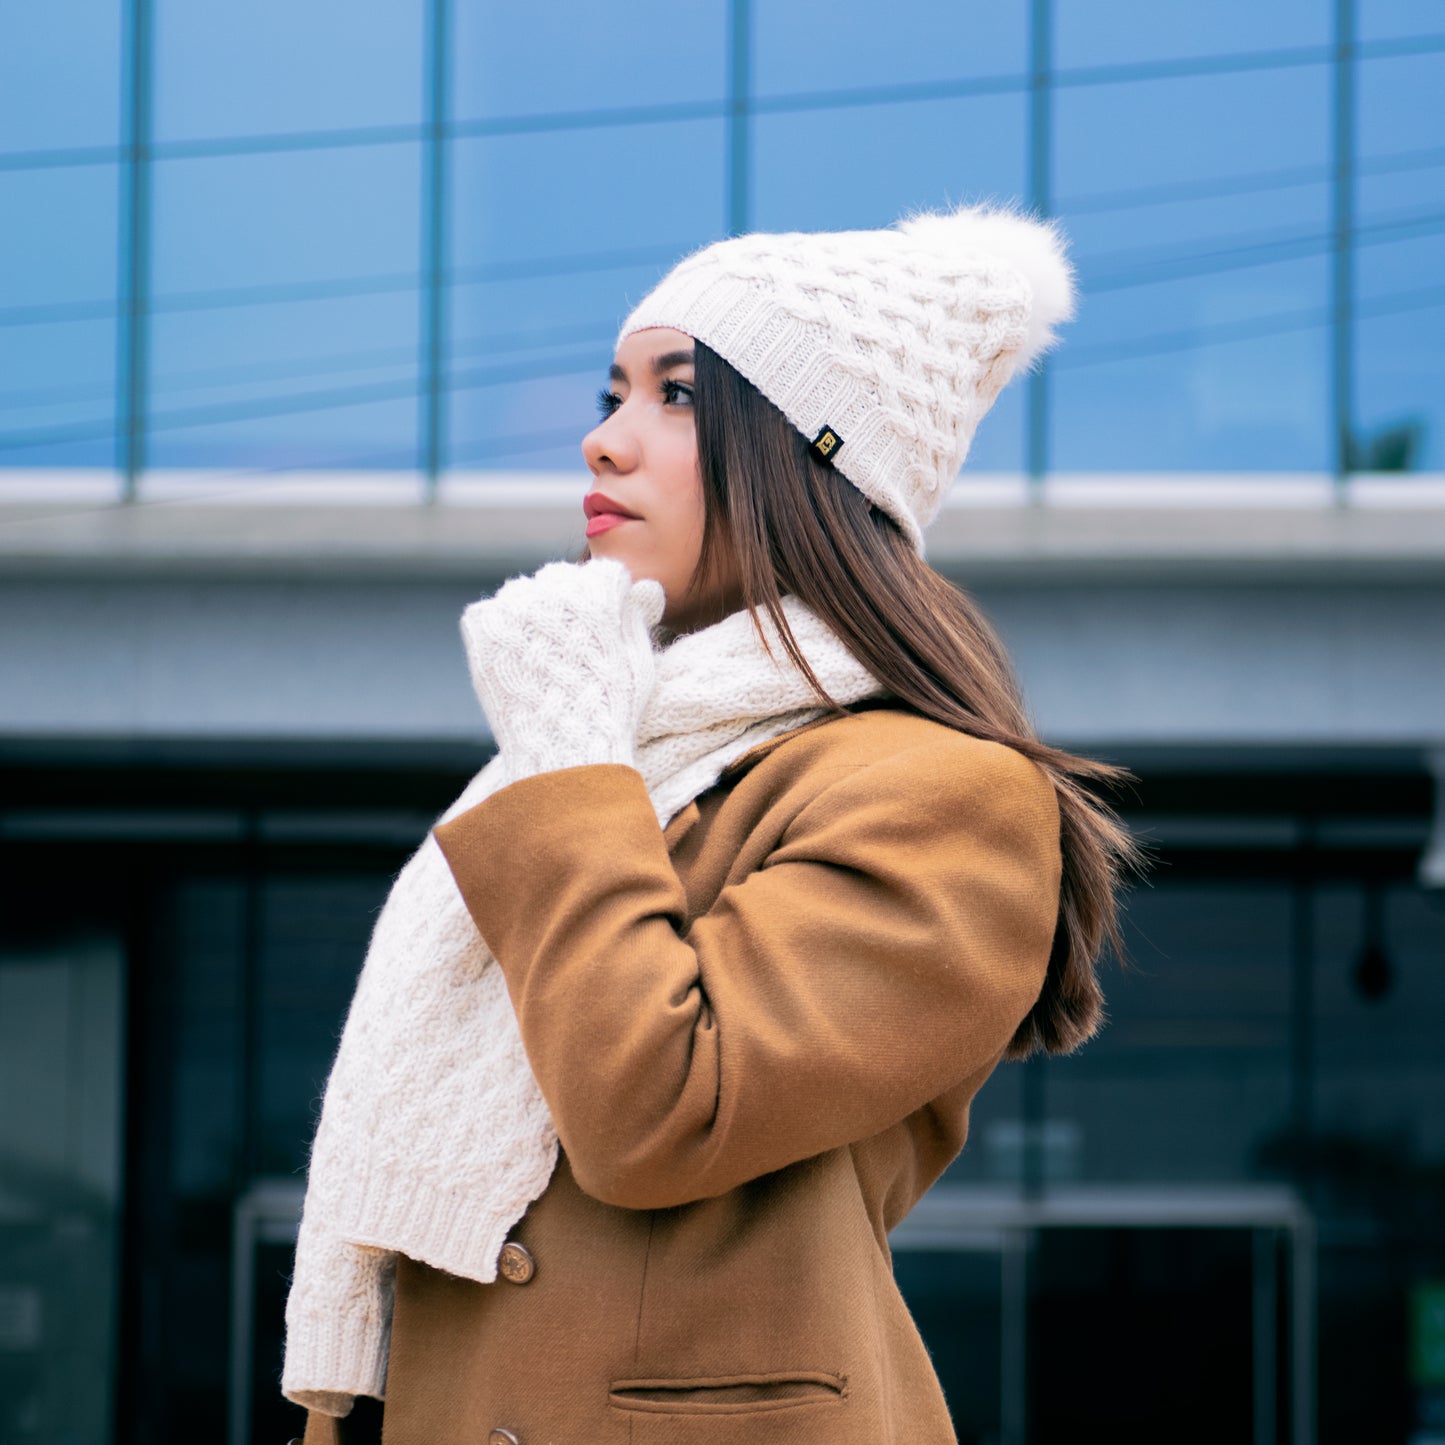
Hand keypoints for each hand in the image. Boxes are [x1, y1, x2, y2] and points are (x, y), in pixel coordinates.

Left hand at [460, 557, 665, 781]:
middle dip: (565, 605)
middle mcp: (554, 589)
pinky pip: (487, 613)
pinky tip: (513, 661)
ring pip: (521, 593)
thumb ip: (636, 616)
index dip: (605, 603)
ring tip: (539, 657)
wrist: (563, 750)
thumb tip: (643, 587)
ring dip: (529, 615)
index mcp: (597, 591)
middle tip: (567, 649)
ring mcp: (514, 606)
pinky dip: (497, 632)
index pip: (601, 575)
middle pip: (559, 579)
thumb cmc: (610, 709)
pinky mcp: (483, 627)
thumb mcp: (639, 660)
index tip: (601, 632)